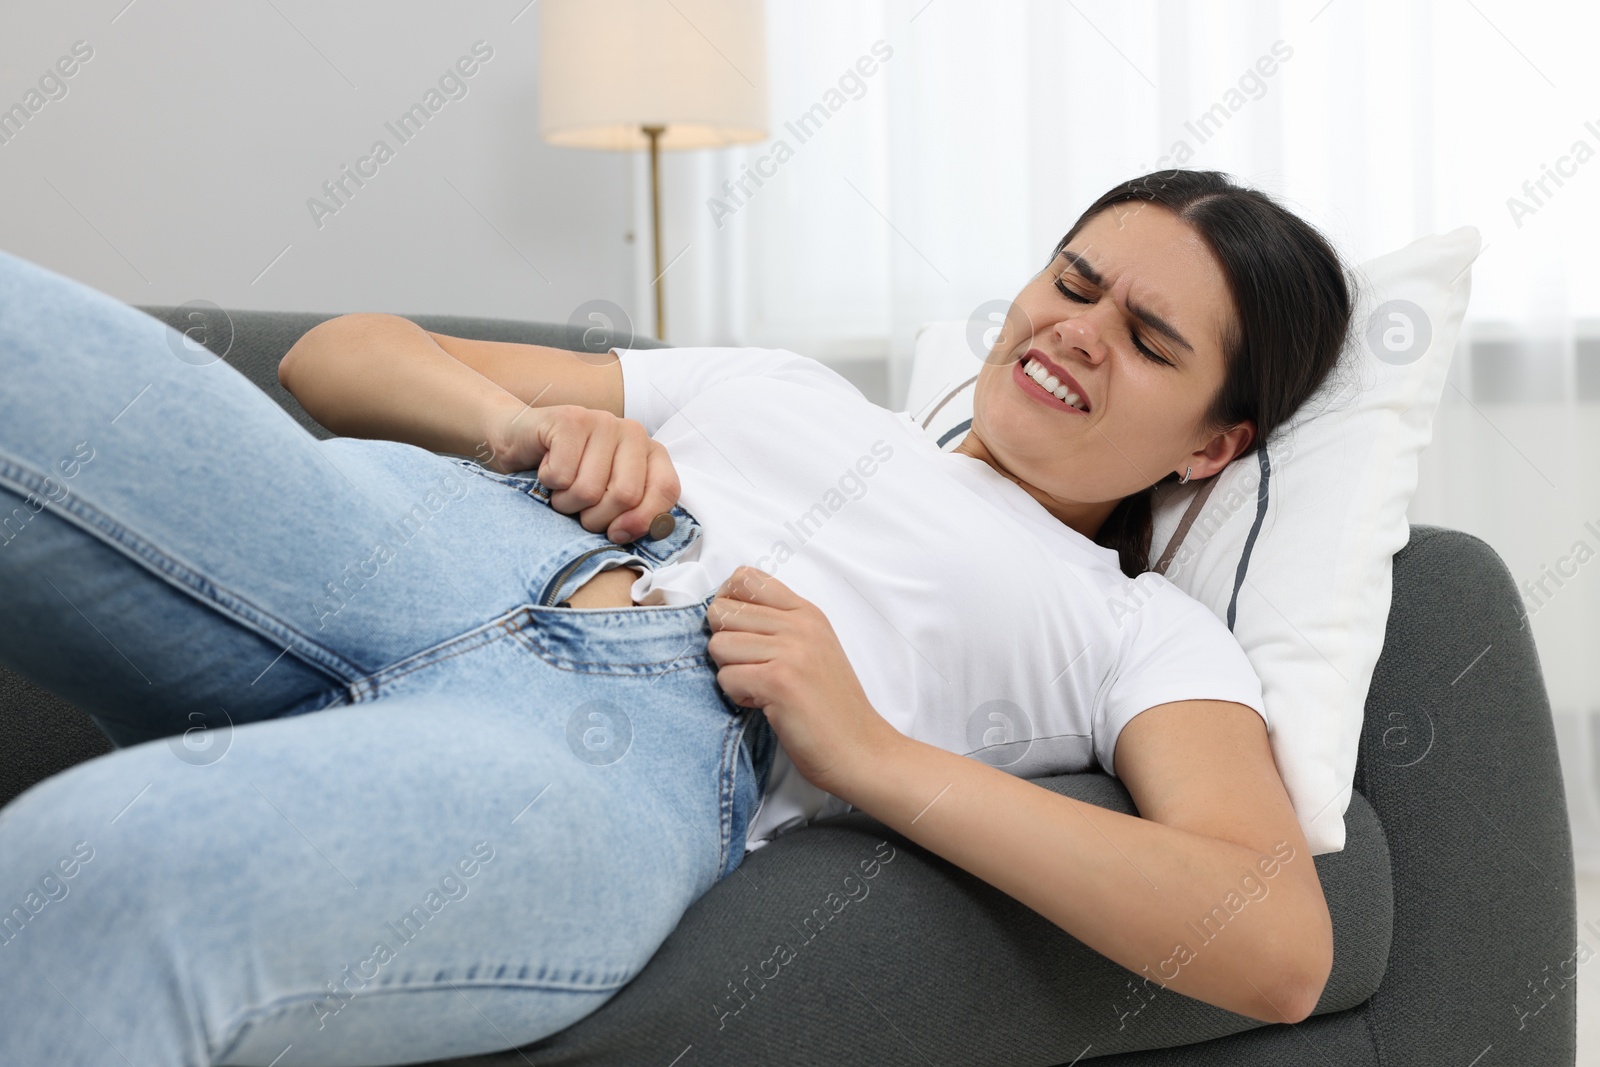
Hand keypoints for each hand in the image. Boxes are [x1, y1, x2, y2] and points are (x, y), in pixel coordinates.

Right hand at [482, 399, 679, 543]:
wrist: (519, 442)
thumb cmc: (568, 479)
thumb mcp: (606, 502)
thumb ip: (629, 517)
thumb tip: (626, 533)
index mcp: (651, 453)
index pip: (666, 490)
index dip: (642, 521)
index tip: (616, 534)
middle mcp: (633, 432)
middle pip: (625, 496)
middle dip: (595, 518)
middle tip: (579, 509)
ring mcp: (602, 421)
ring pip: (589, 490)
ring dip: (565, 503)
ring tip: (560, 488)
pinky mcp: (571, 419)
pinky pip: (562, 476)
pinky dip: (548, 483)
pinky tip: (547, 468)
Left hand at [706, 566, 901, 796]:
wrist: (859, 748)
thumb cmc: (830, 707)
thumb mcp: (812, 649)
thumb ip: (777, 625)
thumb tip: (722, 612)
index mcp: (806, 612)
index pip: (744, 578)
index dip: (727, 603)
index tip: (739, 632)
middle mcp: (799, 624)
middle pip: (721, 612)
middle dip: (725, 645)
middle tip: (752, 668)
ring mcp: (790, 650)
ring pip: (718, 645)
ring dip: (730, 673)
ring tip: (760, 688)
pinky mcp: (779, 680)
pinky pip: (726, 677)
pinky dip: (737, 696)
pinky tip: (764, 705)